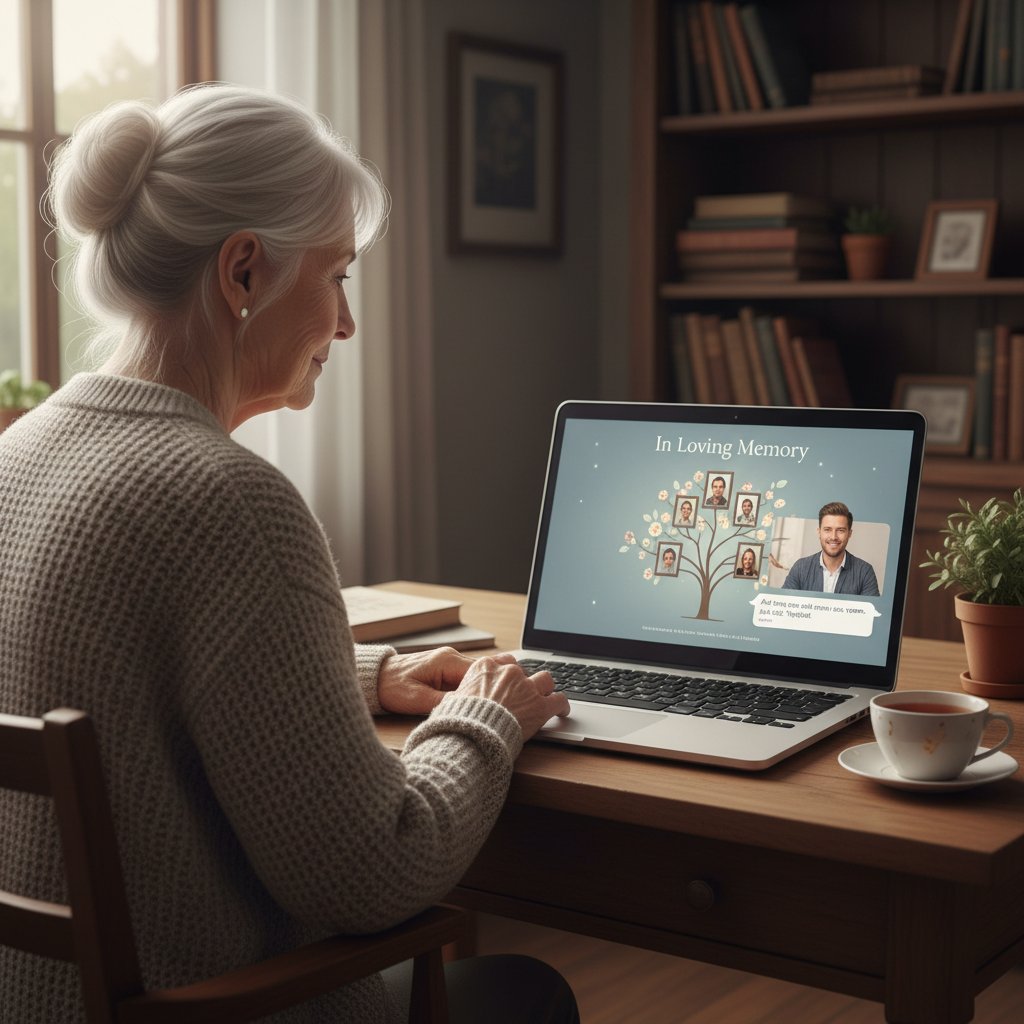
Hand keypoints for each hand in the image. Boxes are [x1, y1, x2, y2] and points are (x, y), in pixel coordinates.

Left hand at [378, 648, 519, 715]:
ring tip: (492, 709)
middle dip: (491, 690)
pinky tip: (478, 704)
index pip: (480, 672)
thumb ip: (444, 703)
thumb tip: (467, 709)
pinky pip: (466, 679)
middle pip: (483, 673)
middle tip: (500, 709)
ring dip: (482, 691)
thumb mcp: (417, 699)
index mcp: (447, 660)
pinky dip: (473, 690)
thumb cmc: (391, 687)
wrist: (375, 678)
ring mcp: (449, 662)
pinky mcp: (446, 670)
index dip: (491, 689)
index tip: (499, 706)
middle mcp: (451, 657)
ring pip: (476, 676)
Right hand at [452, 657, 570, 740]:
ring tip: (547, 697)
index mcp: (487, 667)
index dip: (509, 673)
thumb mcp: (452, 700)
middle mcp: (509, 672)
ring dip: (545, 689)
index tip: (510, 681)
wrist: (473, 732)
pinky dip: (562, 706)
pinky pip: (559, 700)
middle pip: (524, 671)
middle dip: (525, 683)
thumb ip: (460, 695)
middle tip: (525, 695)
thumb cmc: (460, 720)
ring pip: (546, 680)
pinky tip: (562, 712)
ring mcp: (527, 687)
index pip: (505, 662)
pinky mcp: (541, 705)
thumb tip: (453, 702)